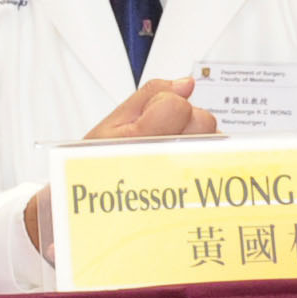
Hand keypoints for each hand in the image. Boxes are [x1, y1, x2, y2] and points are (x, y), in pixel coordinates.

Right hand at [25, 82, 220, 256]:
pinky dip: (200, 160)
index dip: (167, 104)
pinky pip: (213, 164)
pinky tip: (178, 166)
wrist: (83, 213)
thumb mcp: (110, 124)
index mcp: (140, 139)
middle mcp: (165, 161)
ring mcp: (182, 181)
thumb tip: (185, 83)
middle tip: (160, 134)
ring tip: (167, 152)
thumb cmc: (91, 169)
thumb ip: (150, 95)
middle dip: (186, 121)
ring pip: (212, 141)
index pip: (178, 106)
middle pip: (203, 121)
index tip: (150, 116)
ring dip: (195, 141)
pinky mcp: (194, 194)